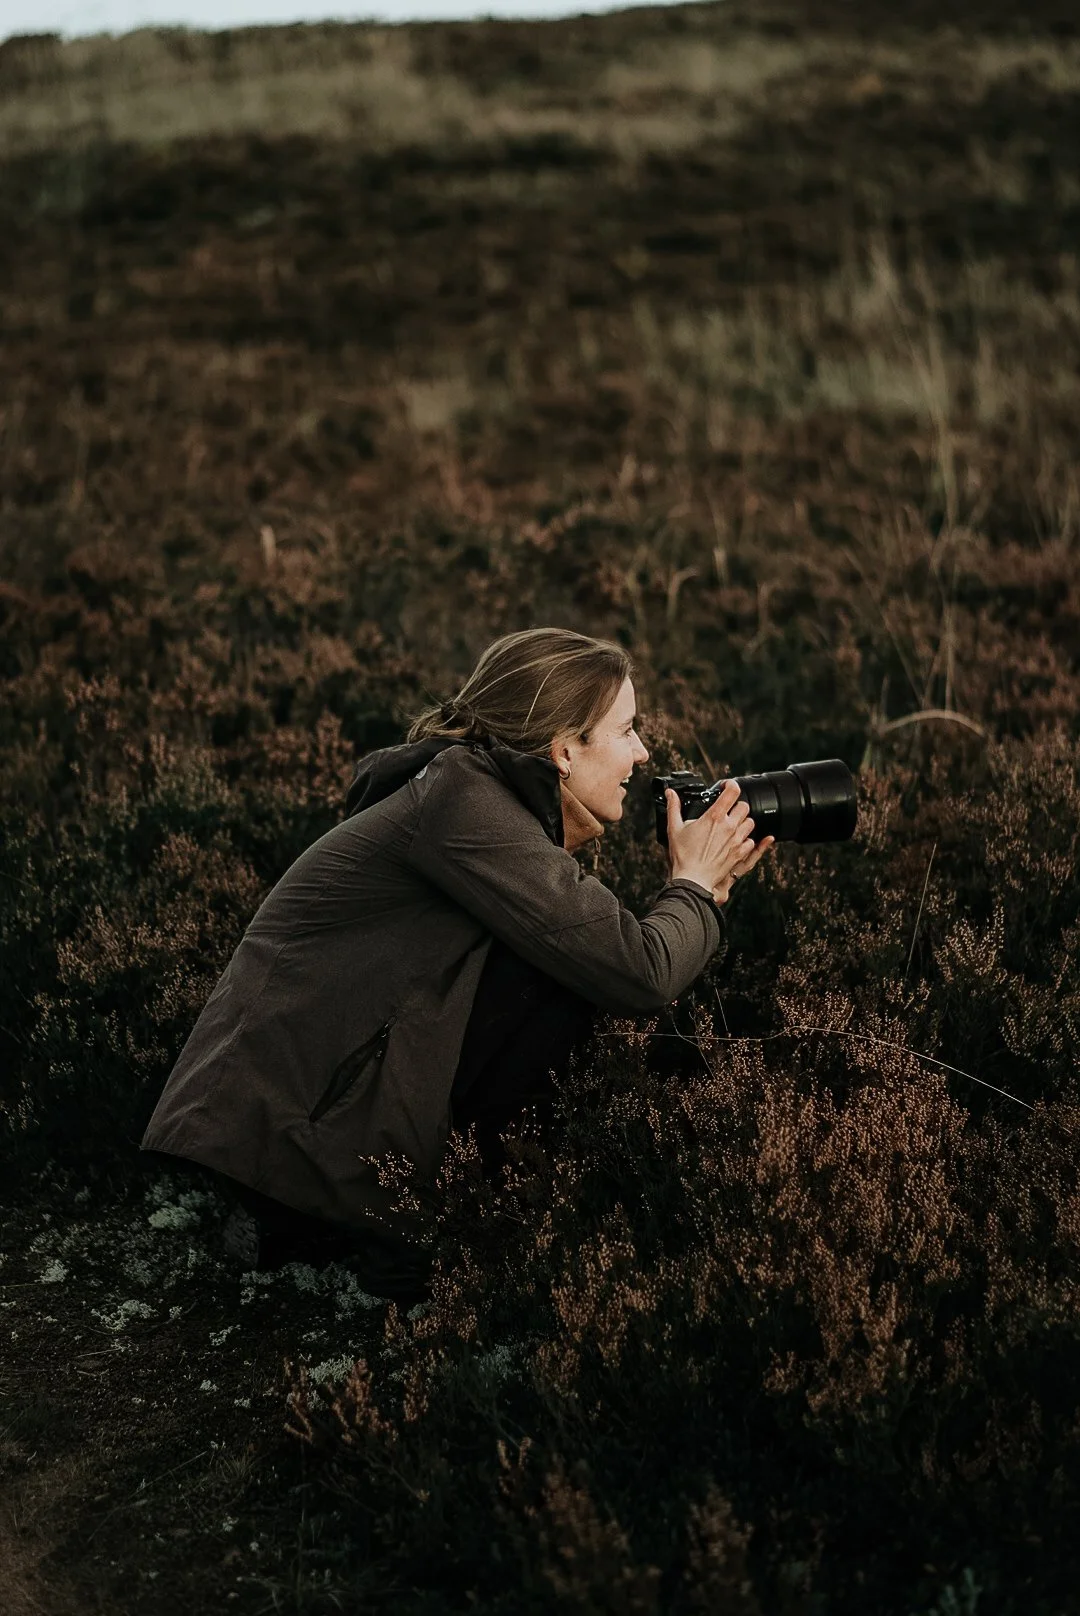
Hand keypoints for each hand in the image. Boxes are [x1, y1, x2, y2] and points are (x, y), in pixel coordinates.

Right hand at [666, 781, 775, 905]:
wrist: (693, 879)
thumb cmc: (683, 856)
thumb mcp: (674, 828)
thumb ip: (673, 807)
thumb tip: (671, 793)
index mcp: (714, 816)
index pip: (733, 791)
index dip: (730, 785)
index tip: (726, 787)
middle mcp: (729, 826)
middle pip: (744, 806)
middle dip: (736, 806)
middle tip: (727, 811)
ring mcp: (736, 840)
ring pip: (750, 823)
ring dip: (742, 822)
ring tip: (731, 827)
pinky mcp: (740, 853)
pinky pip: (750, 841)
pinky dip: (745, 840)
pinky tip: (734, 842)